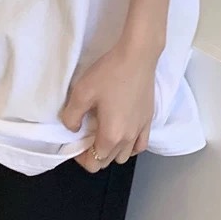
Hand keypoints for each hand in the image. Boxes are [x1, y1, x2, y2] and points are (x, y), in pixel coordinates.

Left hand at [61, 37, 157, 172]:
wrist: (137, 56)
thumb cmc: (109, 73)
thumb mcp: (81, 92)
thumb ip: (71, 116)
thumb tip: (73, 129)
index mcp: (111, 135)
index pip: (94, 163)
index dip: (80, 157)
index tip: (75, 141)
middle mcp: (128, 139)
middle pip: (108, 161)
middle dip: (94, 154)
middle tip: (86, 135)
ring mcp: (141, 130)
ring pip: (125, 156)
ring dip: (112, 151)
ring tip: (104, 133)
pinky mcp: (149, 119)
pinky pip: (140, 145)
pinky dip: (130, 146)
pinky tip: (123, 133)